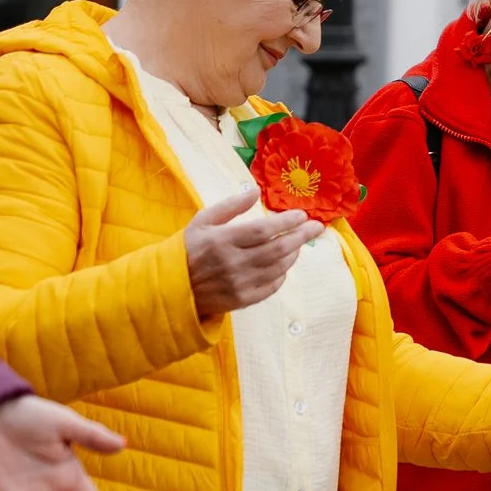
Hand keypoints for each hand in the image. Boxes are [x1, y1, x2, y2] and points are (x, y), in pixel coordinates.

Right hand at [184, 189, 324, 318]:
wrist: (173, 287)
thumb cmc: (189, 248)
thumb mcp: (203, 220)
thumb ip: (231, 206)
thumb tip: (255, 191)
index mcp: (222, 240)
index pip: (263, 230)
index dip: (286, 222)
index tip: (301, 215)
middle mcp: (233, 263)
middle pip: (278, 249)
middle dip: (302, 236)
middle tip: (316, 227)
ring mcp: (239, 284)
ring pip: (279, 268)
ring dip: (294, 253)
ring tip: (300, 242)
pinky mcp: (242, 300)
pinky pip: (272, 286)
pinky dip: (283, 273)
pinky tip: (284, 263)